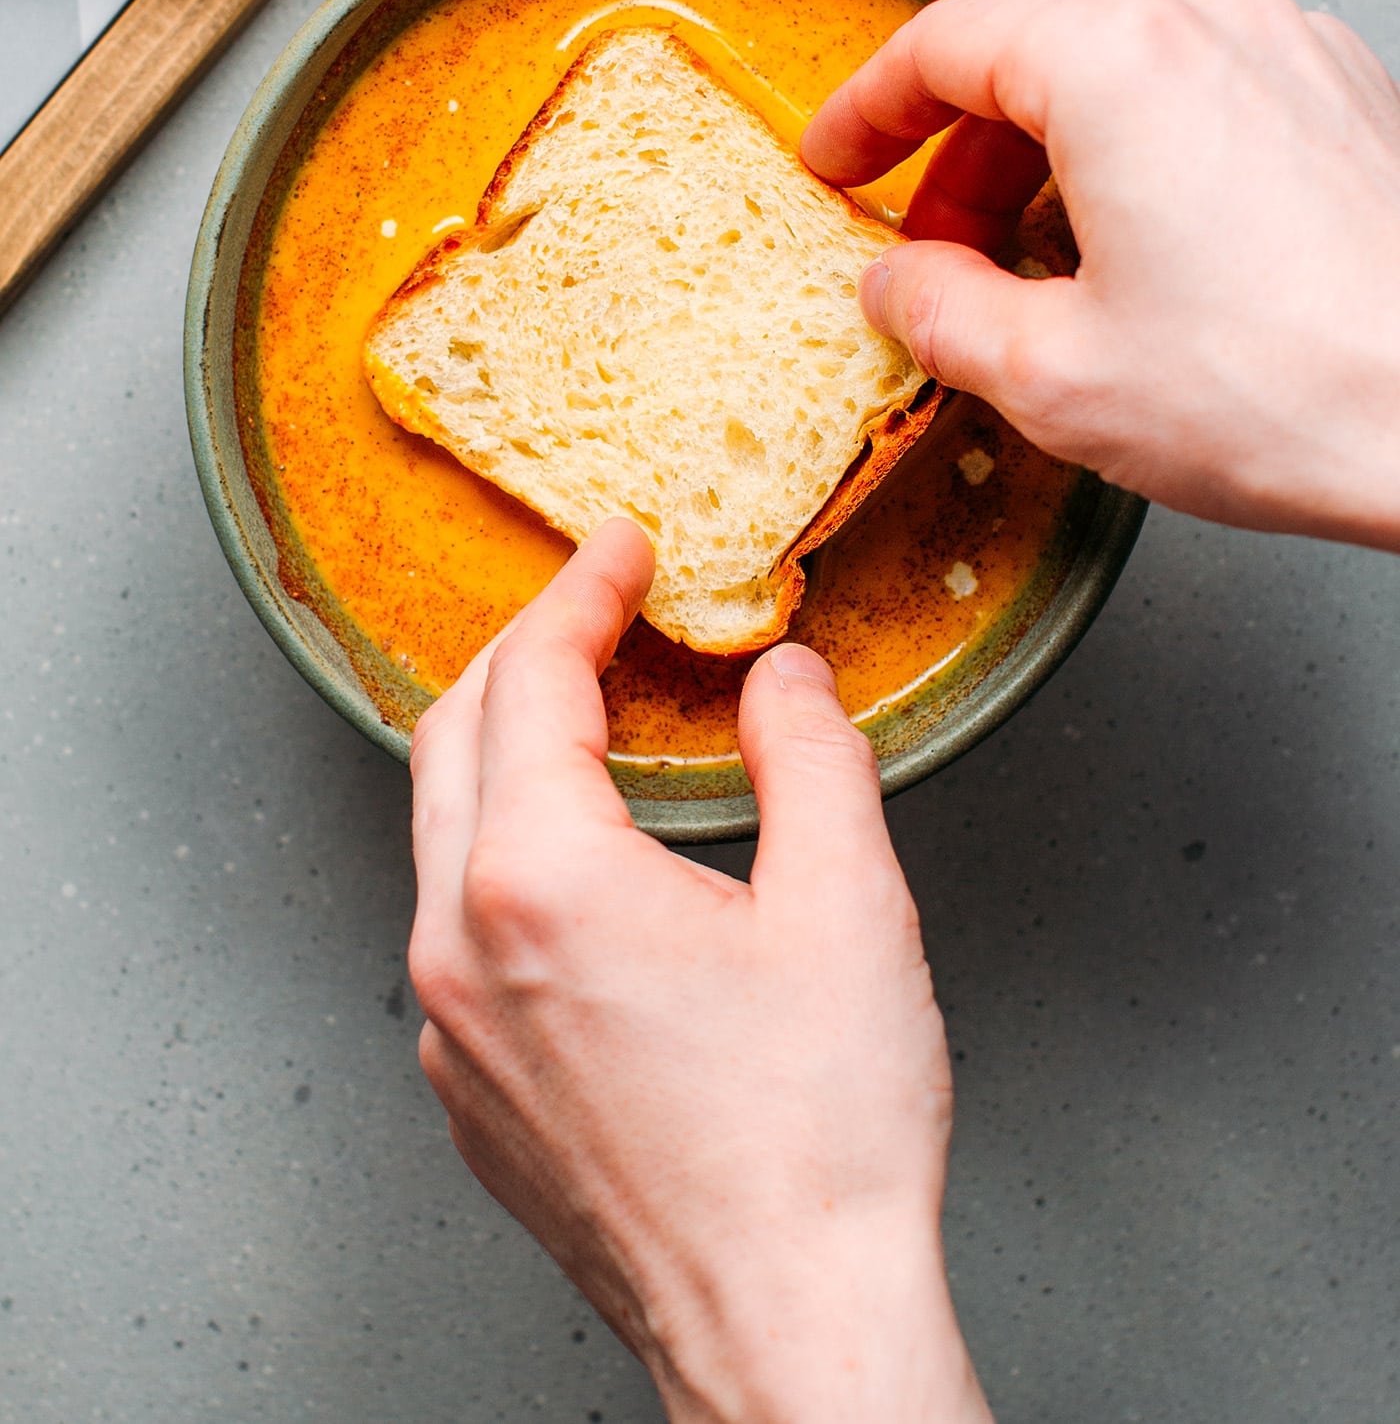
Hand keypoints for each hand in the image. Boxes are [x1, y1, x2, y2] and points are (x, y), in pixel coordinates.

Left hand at [409, 520, 992, 1423]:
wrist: (786, 1329)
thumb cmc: (819, 1141)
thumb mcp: (847, 905)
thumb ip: (808, 754)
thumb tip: (782, 679)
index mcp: (541, 880)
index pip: (531, 679)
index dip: (581, 592)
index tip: (622, 551)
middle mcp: (459, 946)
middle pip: (451, 737)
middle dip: (520, 653)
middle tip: (596, 611)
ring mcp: (450, 1029)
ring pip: (440, 835)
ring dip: (504, 753)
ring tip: (588, 719)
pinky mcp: (468, 1091)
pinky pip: (453, 926)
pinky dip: (503, 853)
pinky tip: (582, 865)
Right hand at [802, 0, 1399, 548]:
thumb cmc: (1296, 388)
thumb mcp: (1053, 374)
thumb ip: (939, 312)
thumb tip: (900, 287)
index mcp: (1117, 59)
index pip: (943, 47)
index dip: (866, 113)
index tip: (838, 163)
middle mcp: (1212, 24)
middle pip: (1036, 65)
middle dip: (966, 168)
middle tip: (936, 263)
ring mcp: (1295, 53)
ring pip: (1127, 87)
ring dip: (1060, 173)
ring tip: (1048, 283)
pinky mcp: (1351, 101)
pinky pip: (1210, 108)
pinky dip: (1150, 171)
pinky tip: (1151, 270)